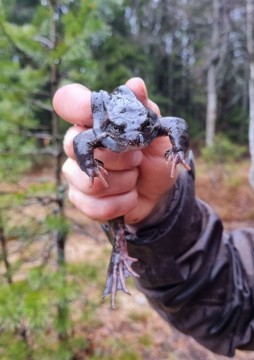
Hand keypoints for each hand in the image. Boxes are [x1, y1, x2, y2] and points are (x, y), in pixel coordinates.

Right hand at [53, 77, 176, 224]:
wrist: (158, 192)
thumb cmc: (154, 157)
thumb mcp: (157, 133)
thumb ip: (145, 110)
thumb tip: (136, 84)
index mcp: (94, 121)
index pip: (67, 101)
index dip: (77, 105)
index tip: (103, 120)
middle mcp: (79, 144)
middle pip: (78, 147)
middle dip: (119, 158)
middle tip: (137, 158)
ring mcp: (76, 173)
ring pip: (89, 181)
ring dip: (124, 183)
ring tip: (135, 178)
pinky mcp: (81, 199)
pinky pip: (94, 205)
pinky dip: (121, 203)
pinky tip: (130, 196)